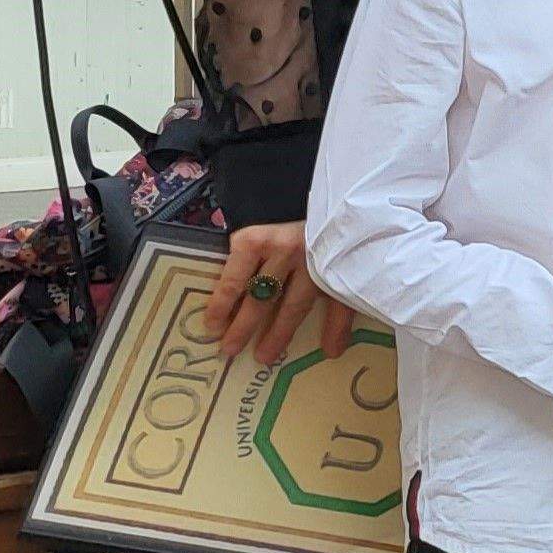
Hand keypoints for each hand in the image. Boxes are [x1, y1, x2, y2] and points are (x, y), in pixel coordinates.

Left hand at [202, 222, 355, 364]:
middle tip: (230, 350)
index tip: (211, 326)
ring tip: (265, 356)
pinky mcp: (340, 267)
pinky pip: (338, 303)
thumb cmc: (287, 209)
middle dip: (244, 327)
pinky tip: (331, 349)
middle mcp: (284, 252)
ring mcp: (315, 262)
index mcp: (257, 240)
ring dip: (280, 334)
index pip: (233, 279)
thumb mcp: (261, 228)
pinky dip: (336, 328)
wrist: (338, 196)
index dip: (221, 306)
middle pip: (260, 298)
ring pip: (294, 305)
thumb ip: (248, 253)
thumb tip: (229, 291)